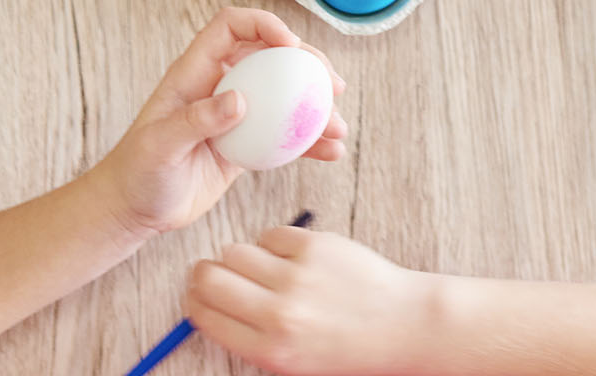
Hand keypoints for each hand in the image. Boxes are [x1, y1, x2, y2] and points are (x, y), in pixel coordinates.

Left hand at [87, 9, 347, 237]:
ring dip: (316, 107)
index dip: (263, 25)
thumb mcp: (160, 146)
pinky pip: (285, 135)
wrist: (135, 210)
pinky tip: (332, 153)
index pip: (231, 27)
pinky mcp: (245, 145)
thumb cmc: (138, 172)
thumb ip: (196, 121)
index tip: (292, 46)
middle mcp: (218, 86)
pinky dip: (309, 141)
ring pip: (284, 97)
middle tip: (333, 86)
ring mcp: (235, 116)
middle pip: (270, 57)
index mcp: (194, 72)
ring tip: (340, 128)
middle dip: (307, 64)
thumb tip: (239, 100)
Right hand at [184, 226, 432, 375]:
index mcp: (271, 351)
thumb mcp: (294, 360)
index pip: (204, 316)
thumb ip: (250, 337)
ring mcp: (298, 278)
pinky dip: (273, 244)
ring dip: (240, 258)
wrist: (403, 325)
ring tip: (262, 268)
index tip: (197, 293)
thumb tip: (205, 304)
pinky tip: (292, 258)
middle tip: (214, 272)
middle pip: (209, 277)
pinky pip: (269, 235)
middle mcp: (280, 315)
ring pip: (235, 251)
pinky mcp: (316, 246)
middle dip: (205, 273)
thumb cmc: (348, 345)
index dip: (193, 300)